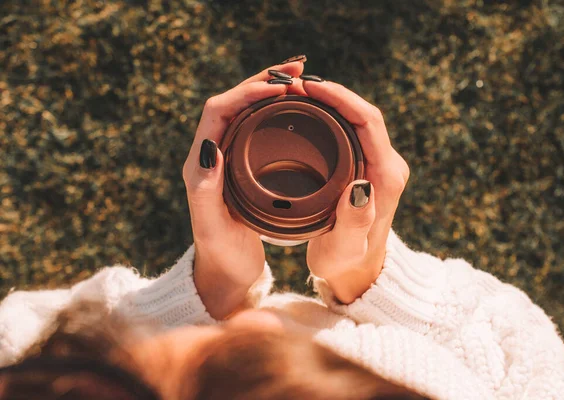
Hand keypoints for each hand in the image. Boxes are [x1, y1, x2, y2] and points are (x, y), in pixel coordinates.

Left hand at [182, 60, 305, 318]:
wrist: (226, 273)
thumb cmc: (222, 254)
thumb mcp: (213, 229)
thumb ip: (206, 192)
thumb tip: (210, 147)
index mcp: (201, 164)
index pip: (219, 110)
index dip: (247, 93)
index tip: (280, 88)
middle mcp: (211, 154)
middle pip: (233, 102)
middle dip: (263, 81)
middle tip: (299, 68)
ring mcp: (228, 158)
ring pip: (247, 110)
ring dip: (271, 90)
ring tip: (302, 79)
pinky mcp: (244, 166)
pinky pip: (258, 126)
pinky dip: (277, 110)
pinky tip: (299, 108)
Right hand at [303, 80, 409, 303]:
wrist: (357, 271)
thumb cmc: (346, 263)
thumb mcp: (345, 249)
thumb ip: (355, 223)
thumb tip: (360, 187)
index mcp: (385, 178)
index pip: (368, 122)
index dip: (340, 98)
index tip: (309, 87)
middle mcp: (388, 166)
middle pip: (365, 113)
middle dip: (334, 93)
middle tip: (296, 84)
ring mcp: (380, 165)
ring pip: (359, 119)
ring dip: (333, 101)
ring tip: (299, 92)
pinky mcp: (370, 167)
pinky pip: (353, 130)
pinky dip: (332, 115)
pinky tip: (309, 112)